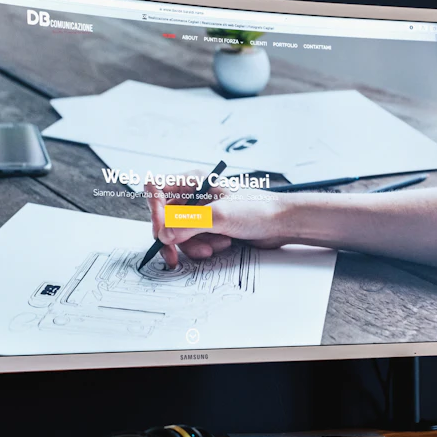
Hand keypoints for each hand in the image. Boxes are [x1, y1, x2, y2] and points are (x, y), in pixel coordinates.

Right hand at [144, 177, 288, 267]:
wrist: (282, 223)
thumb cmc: (259, 209)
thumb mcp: (221, 216)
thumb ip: (189, 224)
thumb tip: (164, 234)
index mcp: (194, 182)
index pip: (157, 189)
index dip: (154, 209)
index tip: (162, 228)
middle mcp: (194, 196)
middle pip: (163, 217)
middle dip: (171, 237)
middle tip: (173, 255)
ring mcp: (200, 213)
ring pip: (176, 233)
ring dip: (191, 245)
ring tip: (212, 247)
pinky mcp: (208, 228)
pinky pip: (191, 242)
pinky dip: (201, 248)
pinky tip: (221, 245)